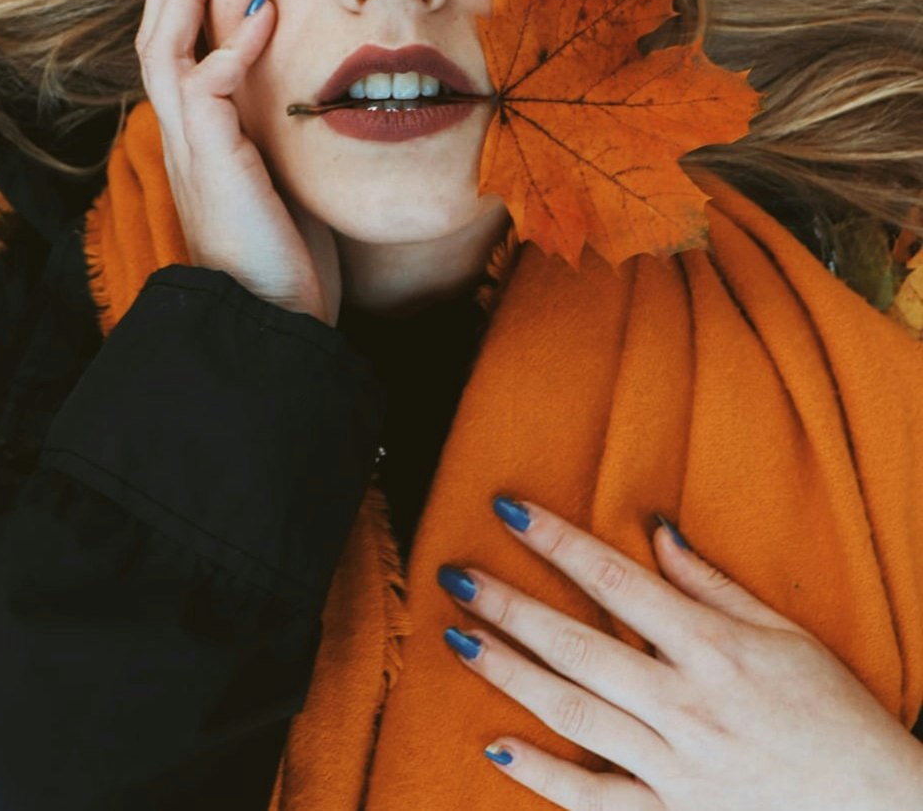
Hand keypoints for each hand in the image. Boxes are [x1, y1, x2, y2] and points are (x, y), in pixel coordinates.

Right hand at [136, 0, 339, 324]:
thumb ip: (275, 134)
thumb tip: (300, 95)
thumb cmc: (284, 257)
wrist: (273, 320)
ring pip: (165, 47)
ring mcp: (190, 148)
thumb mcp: (281, 182)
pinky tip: (263, 9)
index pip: (180, 52)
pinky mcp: (211, 162)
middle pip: (159, 35)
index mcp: (200, 139)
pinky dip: (233, 44)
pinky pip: (209, 86)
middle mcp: (183, 137)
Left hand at [440, 499, 922, 809]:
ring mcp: (675, 767)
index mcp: (713, 648)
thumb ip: (711, 585)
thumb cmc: (837, 716)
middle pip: (575, 644)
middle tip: (456, 574)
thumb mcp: (785, 634)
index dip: (555, 542)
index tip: (508, 511)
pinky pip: (593, 798)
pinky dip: (542, 773)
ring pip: (571, 711)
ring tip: (457, 638)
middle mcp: (686, 704)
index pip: (614, 580)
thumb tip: (655, 532)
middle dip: (507, 604)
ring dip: (507, 672)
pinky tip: (497, 745)